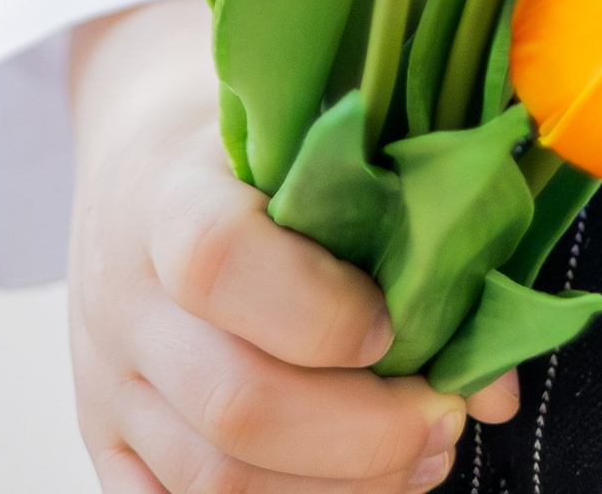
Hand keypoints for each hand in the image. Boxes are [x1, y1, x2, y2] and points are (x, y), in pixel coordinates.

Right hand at [69, 1, 519, 492]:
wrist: (141, 163)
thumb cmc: (248, 146)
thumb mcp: (313, 143)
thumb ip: (403, 230)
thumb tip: (491, 386)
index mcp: (167, 196)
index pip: (219, 260)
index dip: (317, 308)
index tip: (391, 322)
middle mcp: (124, 298)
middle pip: (233, 401)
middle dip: (363, 434)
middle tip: (444, 418)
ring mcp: (110, 385)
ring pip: (214, 481)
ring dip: (340, 489)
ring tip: (419, 455)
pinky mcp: (110, 444)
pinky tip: (348, 486)